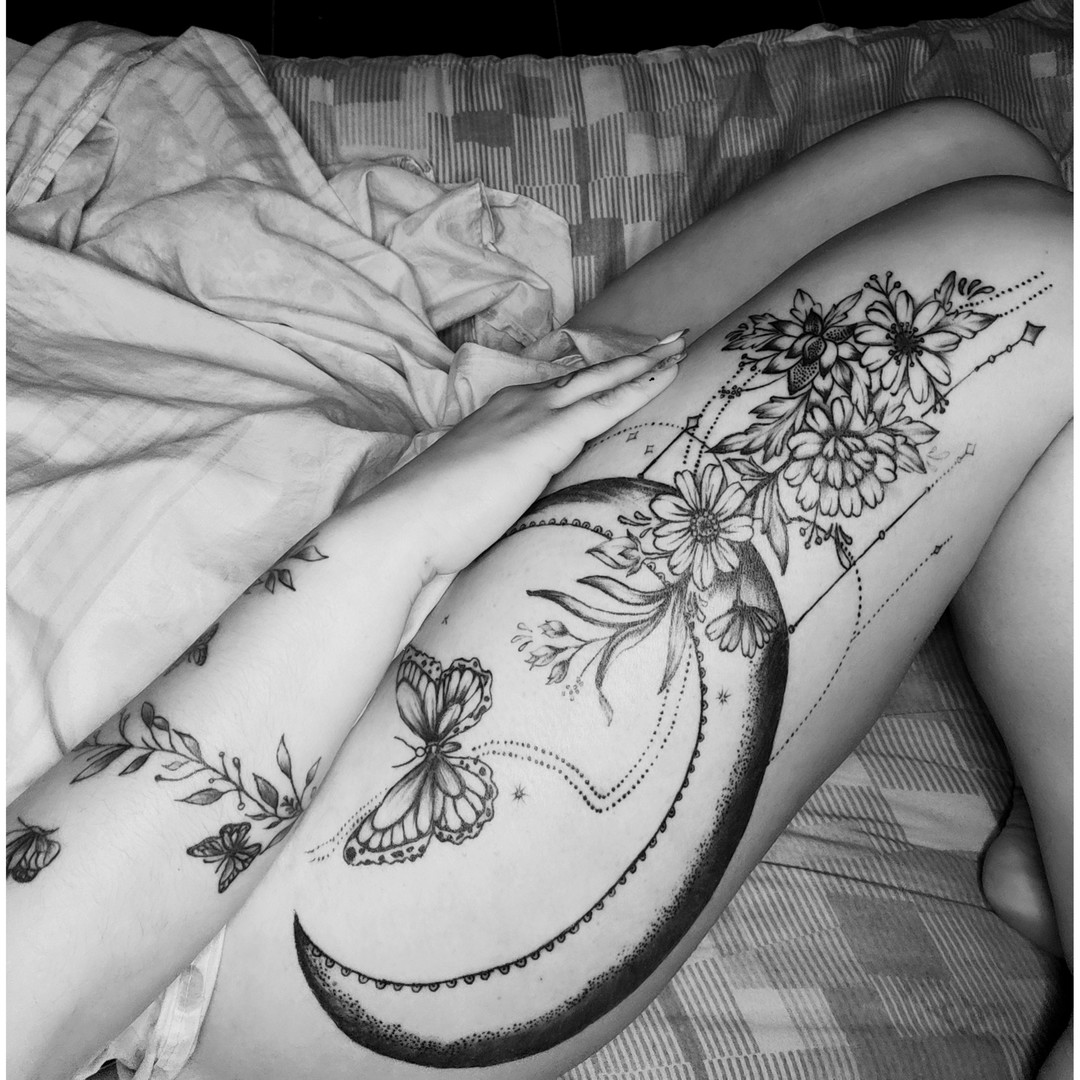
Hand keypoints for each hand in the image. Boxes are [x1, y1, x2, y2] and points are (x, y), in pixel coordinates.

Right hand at [364, 332, 688, 580]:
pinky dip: (642, 384)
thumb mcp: (474, 498)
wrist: (405, 526)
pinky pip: (608, 402)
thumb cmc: (431, 524)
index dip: (591, 382)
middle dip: (627, 359)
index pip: (557, 394)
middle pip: (584, 376)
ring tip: (679, 347)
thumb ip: (500, 491)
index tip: (619, 371)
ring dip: (642, 363)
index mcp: (498, 418)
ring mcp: (532, 416)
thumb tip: (511, 508)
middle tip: (667, 341)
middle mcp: (516, 406)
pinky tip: (670, 374)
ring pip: (601, 381)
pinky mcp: (548, 435)